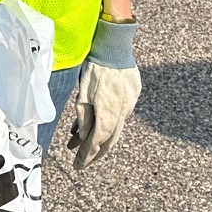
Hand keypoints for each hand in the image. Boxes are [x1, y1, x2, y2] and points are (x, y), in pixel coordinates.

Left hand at [67, 16, 139, 168]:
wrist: (115, 46)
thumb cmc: (94, 67)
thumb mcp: (82, 93)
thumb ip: (84, 117)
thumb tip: (84, 137)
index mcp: (107, 112)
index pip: (96, 142)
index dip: (86, 155)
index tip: (78, 165)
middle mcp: (122, 111)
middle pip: (109, 140)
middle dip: (95, 154)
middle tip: (83, 162)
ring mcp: (129, 103)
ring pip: (116, 128)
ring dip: (100, 138)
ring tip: (82, 142)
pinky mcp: (133, 95)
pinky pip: (121, 114)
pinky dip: (109, 122)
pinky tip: (97, 122)